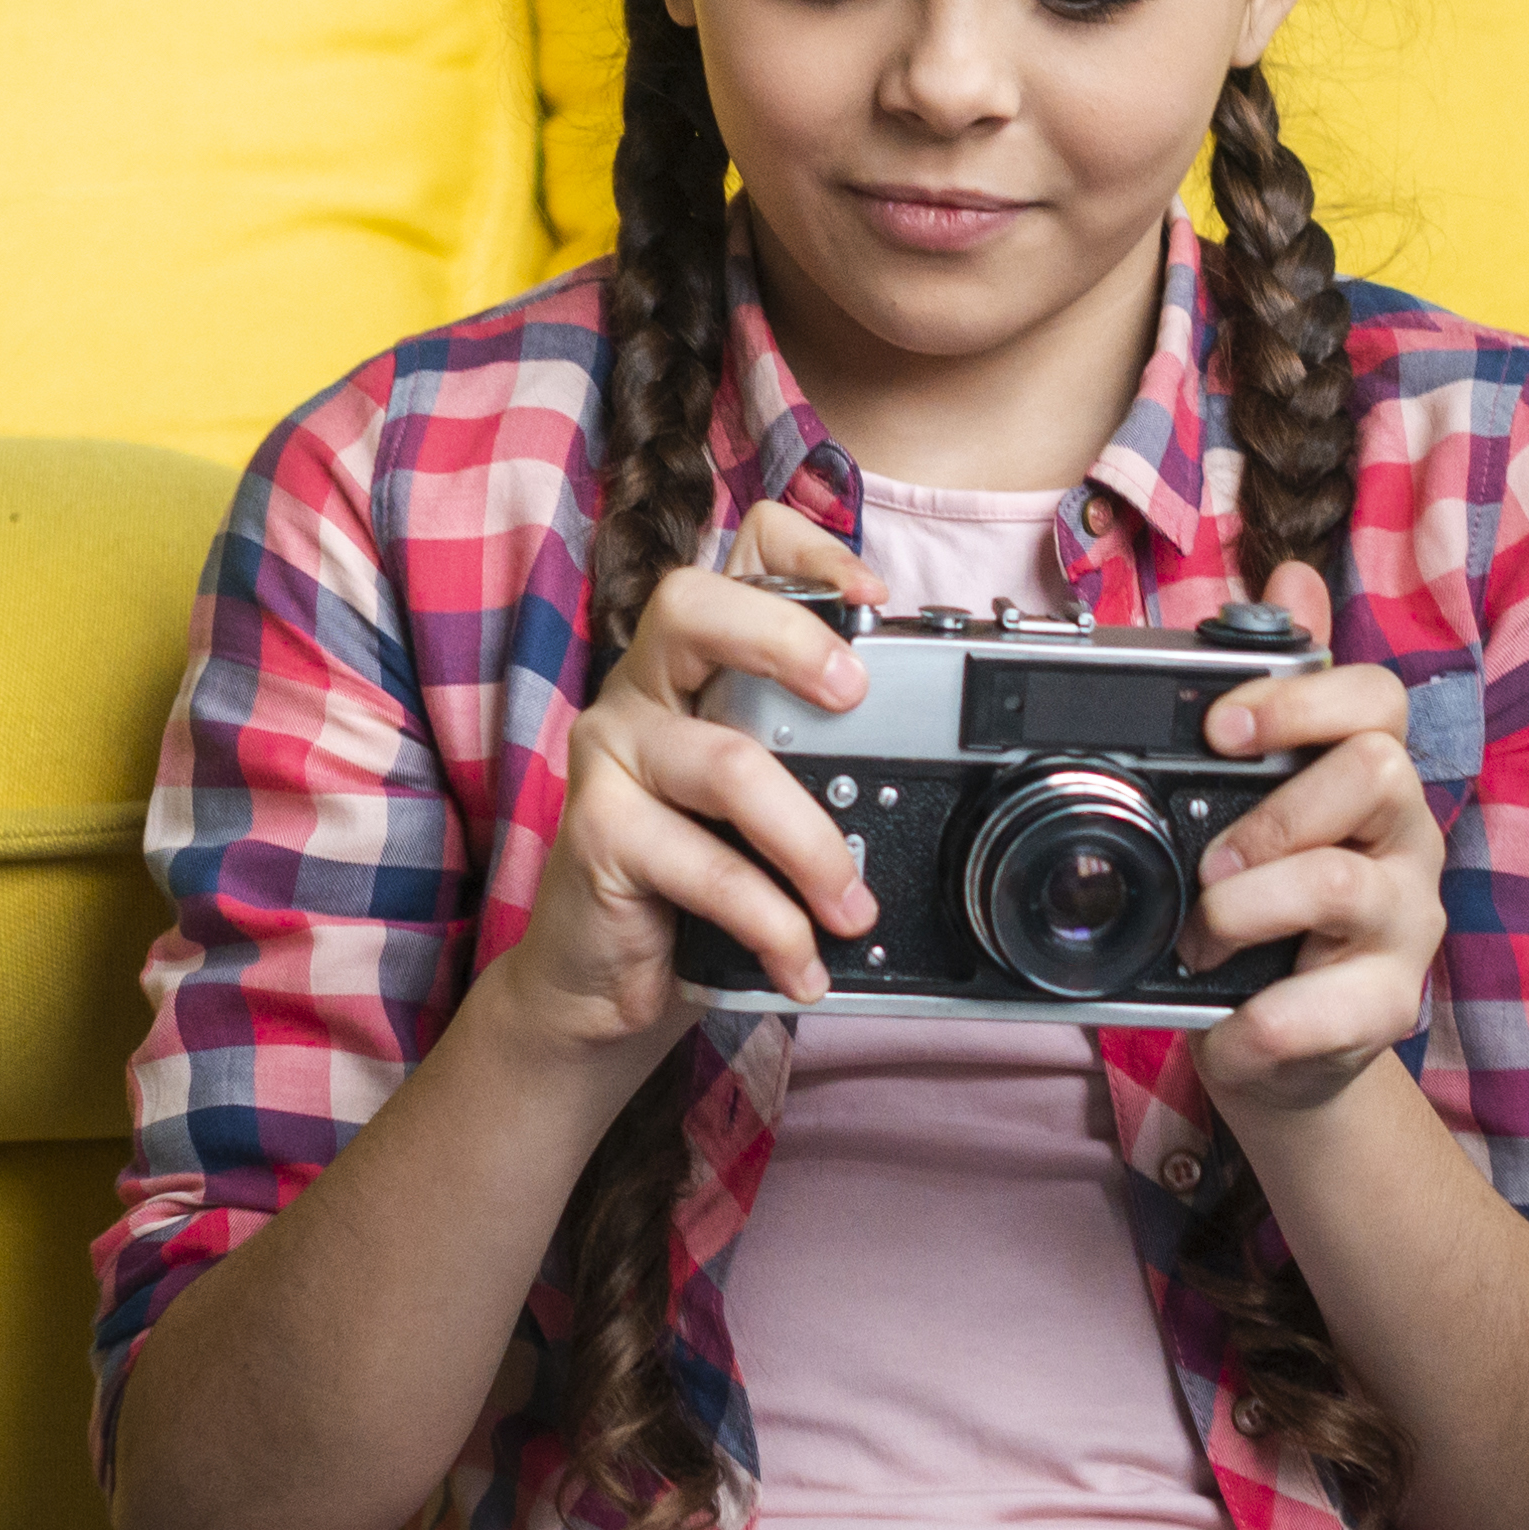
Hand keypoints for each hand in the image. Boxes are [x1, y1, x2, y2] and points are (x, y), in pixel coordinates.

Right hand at [489, 496, 883, 1054]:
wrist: (599, 977)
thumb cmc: (695, 880)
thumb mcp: (764, 807)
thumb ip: (818, 765)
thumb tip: (932, 769)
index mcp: (694, 663)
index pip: (738, 555)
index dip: (808, 552)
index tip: (875, 596)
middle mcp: (642, 687)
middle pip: (695, 606)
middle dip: (788, 638)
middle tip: (857, 695)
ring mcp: (612, 753)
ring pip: (726, 762)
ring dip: (812, 844)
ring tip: (852, 908)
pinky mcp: (596, 829)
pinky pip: (705, 865)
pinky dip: (770, 920)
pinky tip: (799, 960)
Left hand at [1184, 564, 1446, 1122]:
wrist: (1286, 1046)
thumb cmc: (1267, 912)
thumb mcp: (1252, 803)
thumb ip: (1272, 697)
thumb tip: (1290, 573)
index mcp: (1369, 778)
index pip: (1375, 701)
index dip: (1300, 699)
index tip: (1220, 726)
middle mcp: (1405, 839)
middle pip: (1377, 770)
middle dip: (1273, 810)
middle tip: (1209, 860)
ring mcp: (1406, 924)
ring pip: (1343, 883)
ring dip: (1250, 905)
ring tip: (1203, 935)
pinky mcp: (1387, 1006)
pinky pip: (1332, 1005)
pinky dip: (1264, 1017)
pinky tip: (1230, 1019)